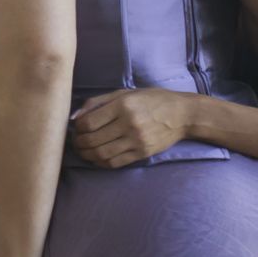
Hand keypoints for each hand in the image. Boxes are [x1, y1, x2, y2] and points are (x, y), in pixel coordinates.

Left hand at [71, 88, 191, 167]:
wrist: (183, 114)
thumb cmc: (151, 100)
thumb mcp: (124, 93)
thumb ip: (97, 102)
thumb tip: (74, 118)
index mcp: (123, 105)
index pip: (89, 122)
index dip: (78, 128)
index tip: (76, 129)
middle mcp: (129, 123)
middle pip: (93, 140)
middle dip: (79, 143)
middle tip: (76, 142)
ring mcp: (137, 140)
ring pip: (101, 154)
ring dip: (87, 155)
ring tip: (83, 151)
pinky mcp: (143, 153)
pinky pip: (115, 162)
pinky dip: (101, 163)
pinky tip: (97, 158)